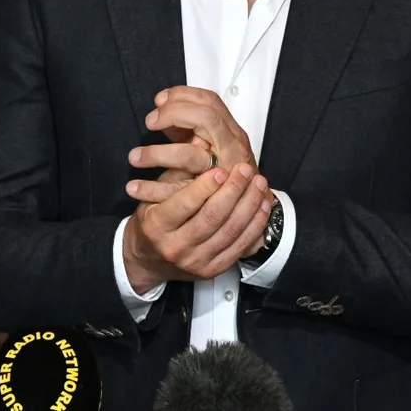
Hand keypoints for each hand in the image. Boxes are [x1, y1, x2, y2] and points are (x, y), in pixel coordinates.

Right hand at [122, 162, 270, 293]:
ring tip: (259, 183)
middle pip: (212, 218)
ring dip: (249, 204)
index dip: (205, 186)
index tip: (221, 169)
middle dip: (233, 191)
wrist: (149, 260)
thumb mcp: (153, 194)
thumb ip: (178, 171)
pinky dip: (255, 224)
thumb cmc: (152, 221)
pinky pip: (240, 245)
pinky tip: (261, 205)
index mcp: (156, 227)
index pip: (184, 204)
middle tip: (245, 170)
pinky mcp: (214, 269)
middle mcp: (176, 248)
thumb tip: (200, 141)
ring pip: (230, 231)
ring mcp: (196, 262)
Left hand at [127, 86, 267, 204]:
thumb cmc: (226, 174)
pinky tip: (135, 188)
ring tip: (135, 157)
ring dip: (157, 154)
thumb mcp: (212, 146)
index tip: (160, 100)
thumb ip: (190, 130)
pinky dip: (152, 189)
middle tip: (151, 122)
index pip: (210, 102)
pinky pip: (178, 190)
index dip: (183, 96)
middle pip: (205, 119)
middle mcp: (232, 149)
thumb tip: (162, 113)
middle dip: (173, 115)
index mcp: (232, 133)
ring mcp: (223, 173)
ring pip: (189, 156)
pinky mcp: (209, 199)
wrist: (244, 210)